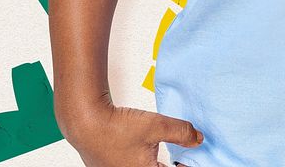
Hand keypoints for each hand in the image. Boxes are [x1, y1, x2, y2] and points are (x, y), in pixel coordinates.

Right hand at [60, 95, 203, 165]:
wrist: (86, 122)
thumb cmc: (116, 128)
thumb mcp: (156, 125)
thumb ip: (180, 132)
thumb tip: (198, 139)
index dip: (186, 164)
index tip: (193, 158)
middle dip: (173, 162)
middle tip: (184, 152)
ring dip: (158, 160)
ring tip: (167, 149)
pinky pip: (136, 165)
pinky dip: (145, 159)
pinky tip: (148, 147)